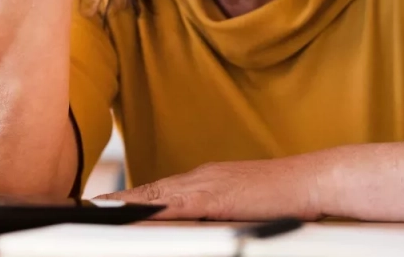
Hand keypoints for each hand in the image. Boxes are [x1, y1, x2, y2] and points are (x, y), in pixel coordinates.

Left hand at [96, 158, 324, 220]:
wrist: (310, 181)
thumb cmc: (284, 198)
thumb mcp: (243, 206)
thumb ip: (219, 212)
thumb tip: (199, 226)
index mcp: (207, 180)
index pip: (161, 190)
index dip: (133, 199)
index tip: (109, 206)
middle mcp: (202, 177)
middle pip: (152, 190)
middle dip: (122, 200)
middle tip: (93, 208)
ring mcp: (207, 183)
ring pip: (157, 194)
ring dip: (128, 203)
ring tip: (101, 211)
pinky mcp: (216, 196)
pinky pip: (176, 204)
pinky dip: (152, 208)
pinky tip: (134, 214)